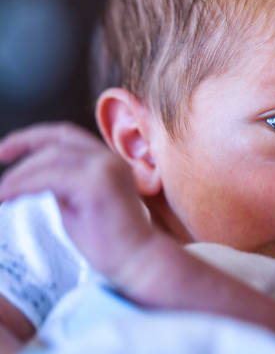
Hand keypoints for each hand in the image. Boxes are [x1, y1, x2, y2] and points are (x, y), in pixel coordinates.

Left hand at [0, 122, 154, 277]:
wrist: (138, 262)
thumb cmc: (109, 242)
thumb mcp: (77, 205)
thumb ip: (61, 186)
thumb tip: (32, 179)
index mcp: (108, 160)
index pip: (65, 135)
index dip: (31, 138)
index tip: (4, 151)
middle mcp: (109, 158)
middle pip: (55, 140)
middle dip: (19, 146)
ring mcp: (106, 168)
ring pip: (50, 157)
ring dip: (18, 174)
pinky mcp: (98, 185)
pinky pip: (49, 177)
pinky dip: (22, 185)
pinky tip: (6, 197)